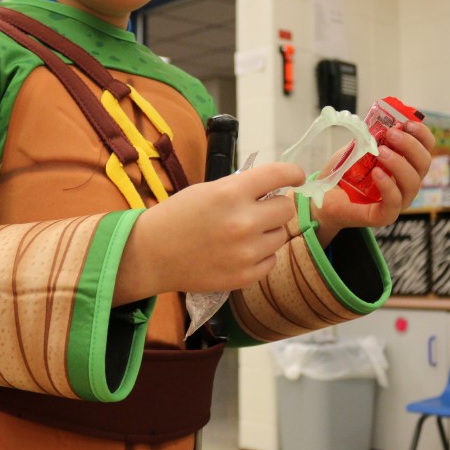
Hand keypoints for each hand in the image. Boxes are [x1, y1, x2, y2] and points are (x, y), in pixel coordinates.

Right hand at [115, 162, 306, 304]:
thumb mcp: (208, 190)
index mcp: (231, 192)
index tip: (296, 177)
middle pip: (286, 208)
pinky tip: (240, 252)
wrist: (152, 254)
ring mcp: (246, 252)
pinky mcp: (245, 276)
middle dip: (275, 206)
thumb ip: (241, 188)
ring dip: (268, 231)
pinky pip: (271, 260)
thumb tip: (275, 187)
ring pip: (280, 235)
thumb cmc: (178, 216)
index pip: (280, 175)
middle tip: (260, 209)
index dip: (293, 173)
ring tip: (243, 233)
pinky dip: (261, 255)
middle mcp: (243, 222)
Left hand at [310, 120, 435, 242]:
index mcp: (406, 165)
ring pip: (413, 182)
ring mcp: (398, 201)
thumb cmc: (345, 172)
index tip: (407, 123)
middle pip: (424, 163)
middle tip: (391, 134)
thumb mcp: (358, 147)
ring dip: (399, 163)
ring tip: (380, 152)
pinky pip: (395, 202)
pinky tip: (377, 173)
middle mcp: (407, 183)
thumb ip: (372, 136)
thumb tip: (383, 120)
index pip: (426, 148)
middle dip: (410, 145)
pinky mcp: (385, 215)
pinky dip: (388, 185)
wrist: (324, 196)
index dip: (422, 134)